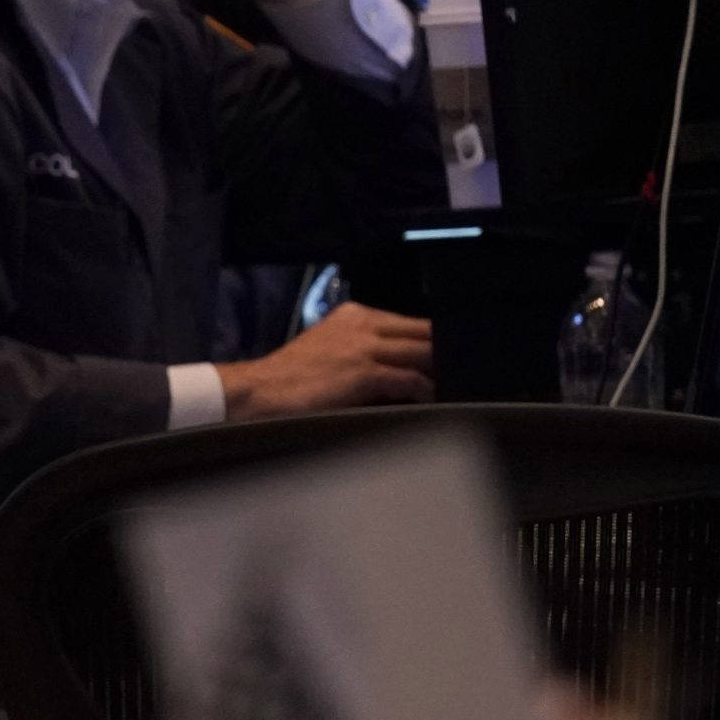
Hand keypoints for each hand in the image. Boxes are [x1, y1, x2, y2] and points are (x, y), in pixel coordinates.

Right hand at [217, 302, 433, 419]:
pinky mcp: (364, 372)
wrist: (258, 393)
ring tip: (450, 389)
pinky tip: (425, 404)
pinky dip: (424, 392)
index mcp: (354, 314)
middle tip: (462, 374)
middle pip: (425, 331)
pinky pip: (411, 379)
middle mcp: (362, 323)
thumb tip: (398, 365)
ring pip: (424, 352)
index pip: (410, 321)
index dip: (434, 339)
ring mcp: (364, 346)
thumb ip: (360, 348)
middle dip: (446, 352)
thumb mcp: (327, 348)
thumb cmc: (289, 380)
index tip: (450, 357)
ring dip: (440, 373)